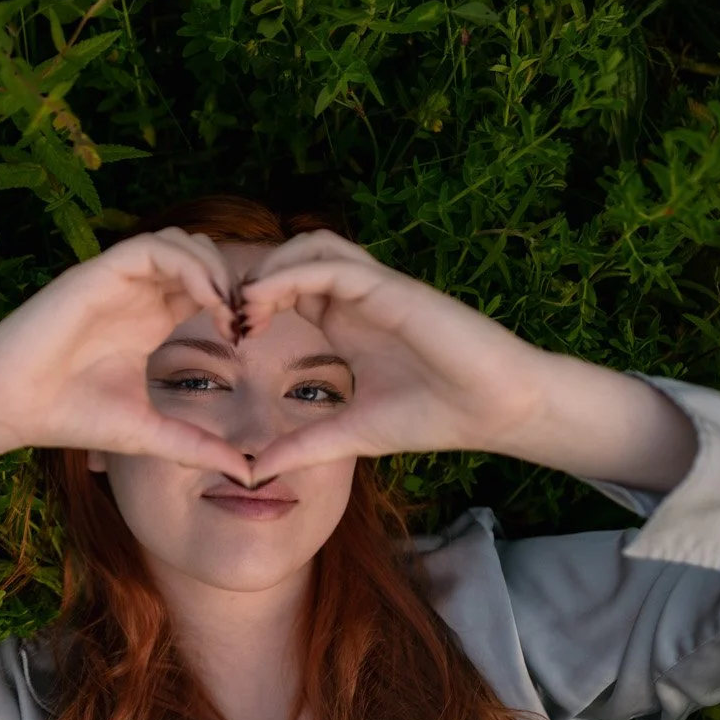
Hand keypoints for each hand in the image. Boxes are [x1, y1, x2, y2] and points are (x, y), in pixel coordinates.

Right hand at [0, 228, 255, 476]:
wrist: (13, 409)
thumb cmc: (71, 416)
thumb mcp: (150, 433)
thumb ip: (197, 446)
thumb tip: (249, 474)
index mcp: (150, 320)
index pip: (206, 288)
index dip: (237, 305)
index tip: (250, 340)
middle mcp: (137, 294)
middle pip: (202, 256)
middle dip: (234, 281)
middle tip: (247, 321)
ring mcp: (118, 280)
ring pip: (183, 243)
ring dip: (215, 270)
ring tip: (227, 313)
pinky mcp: (98, 272)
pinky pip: (154, 246)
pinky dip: (188, 265)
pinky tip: (205, 303)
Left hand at [232, 230, 553, 480]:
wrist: (496, 410)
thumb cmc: (436, 416)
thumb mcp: (352, 434)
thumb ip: (305, 447)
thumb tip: (255, 473)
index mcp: (346, 322)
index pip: (288, 289)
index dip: (253, 302)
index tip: (226, 335)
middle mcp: (358, 297)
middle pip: (292, 256)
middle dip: (252, 277)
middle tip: (223, 314)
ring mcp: (376, 288)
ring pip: (310, 246)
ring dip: (270, 268)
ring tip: (244, 307)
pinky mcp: (391, 288)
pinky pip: (331, 264)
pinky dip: (291, 275)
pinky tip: (263, 303)